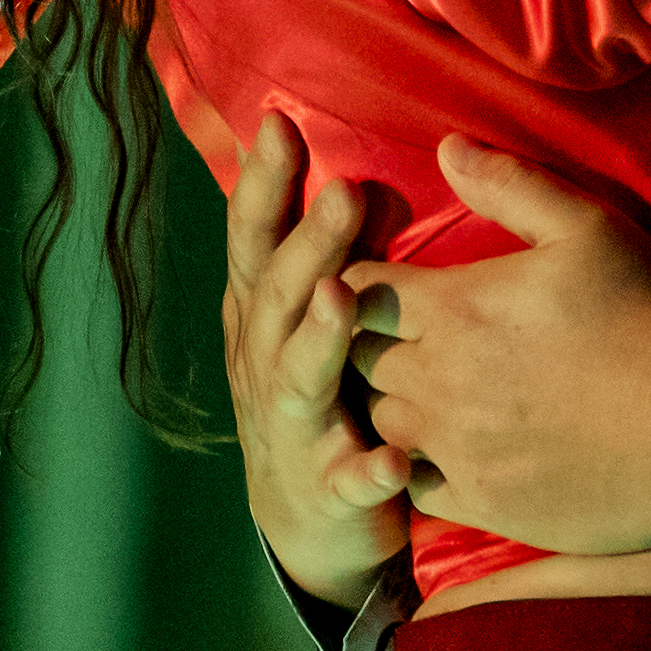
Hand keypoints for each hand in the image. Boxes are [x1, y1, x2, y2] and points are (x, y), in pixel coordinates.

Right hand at [221, 112, 411, 606]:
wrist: (310, 527)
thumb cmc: (323, 396)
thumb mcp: (309, 320)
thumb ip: (327, 255)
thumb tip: (357, 175)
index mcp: (264, 318)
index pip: (257, 241)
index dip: (265, 186)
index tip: (280, 123)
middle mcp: (265, 367)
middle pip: (278, 299)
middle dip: (306, 245)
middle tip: (345, 193)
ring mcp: (291, 430)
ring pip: (297, 380)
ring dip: (317, 341)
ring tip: (343, 300)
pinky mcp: (327, 494)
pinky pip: (346, 482)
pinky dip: (366, 471)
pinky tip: (394, 461)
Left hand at [346, 140, 650, 553]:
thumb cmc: (647, 312)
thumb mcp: (588, 227)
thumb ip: (509, 185)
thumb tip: (446, 147)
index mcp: (453, 307)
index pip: (358, 289)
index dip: (359, 281)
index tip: (379, 282)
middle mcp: (436, 380)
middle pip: (356, 359)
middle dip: (368, 342)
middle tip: (397, 336)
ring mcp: (454, 447)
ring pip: (380, 423)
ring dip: (391, 403)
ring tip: (422, 391)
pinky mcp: (479, 500)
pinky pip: (413, 487)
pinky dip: (419, 466)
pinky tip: (450, 450)